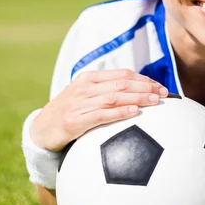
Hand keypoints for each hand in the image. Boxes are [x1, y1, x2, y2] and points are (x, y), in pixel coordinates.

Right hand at [30, 68, 167, 151]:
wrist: (40, 130)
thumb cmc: (68, 113)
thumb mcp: (84, 97)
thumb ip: (106, 93)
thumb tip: (137, 95)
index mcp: (88, 78)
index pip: (121, 74)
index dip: (143, 79)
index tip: (160, 86)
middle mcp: (84, 88)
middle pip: (121, 83)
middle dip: (145, 87)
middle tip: (165, 94)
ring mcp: (78, 103)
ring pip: (114, 97)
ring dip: (137, 98)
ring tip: (155, 101)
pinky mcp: (74, 121)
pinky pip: (101, 115)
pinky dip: (119, 112)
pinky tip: (134, 112)